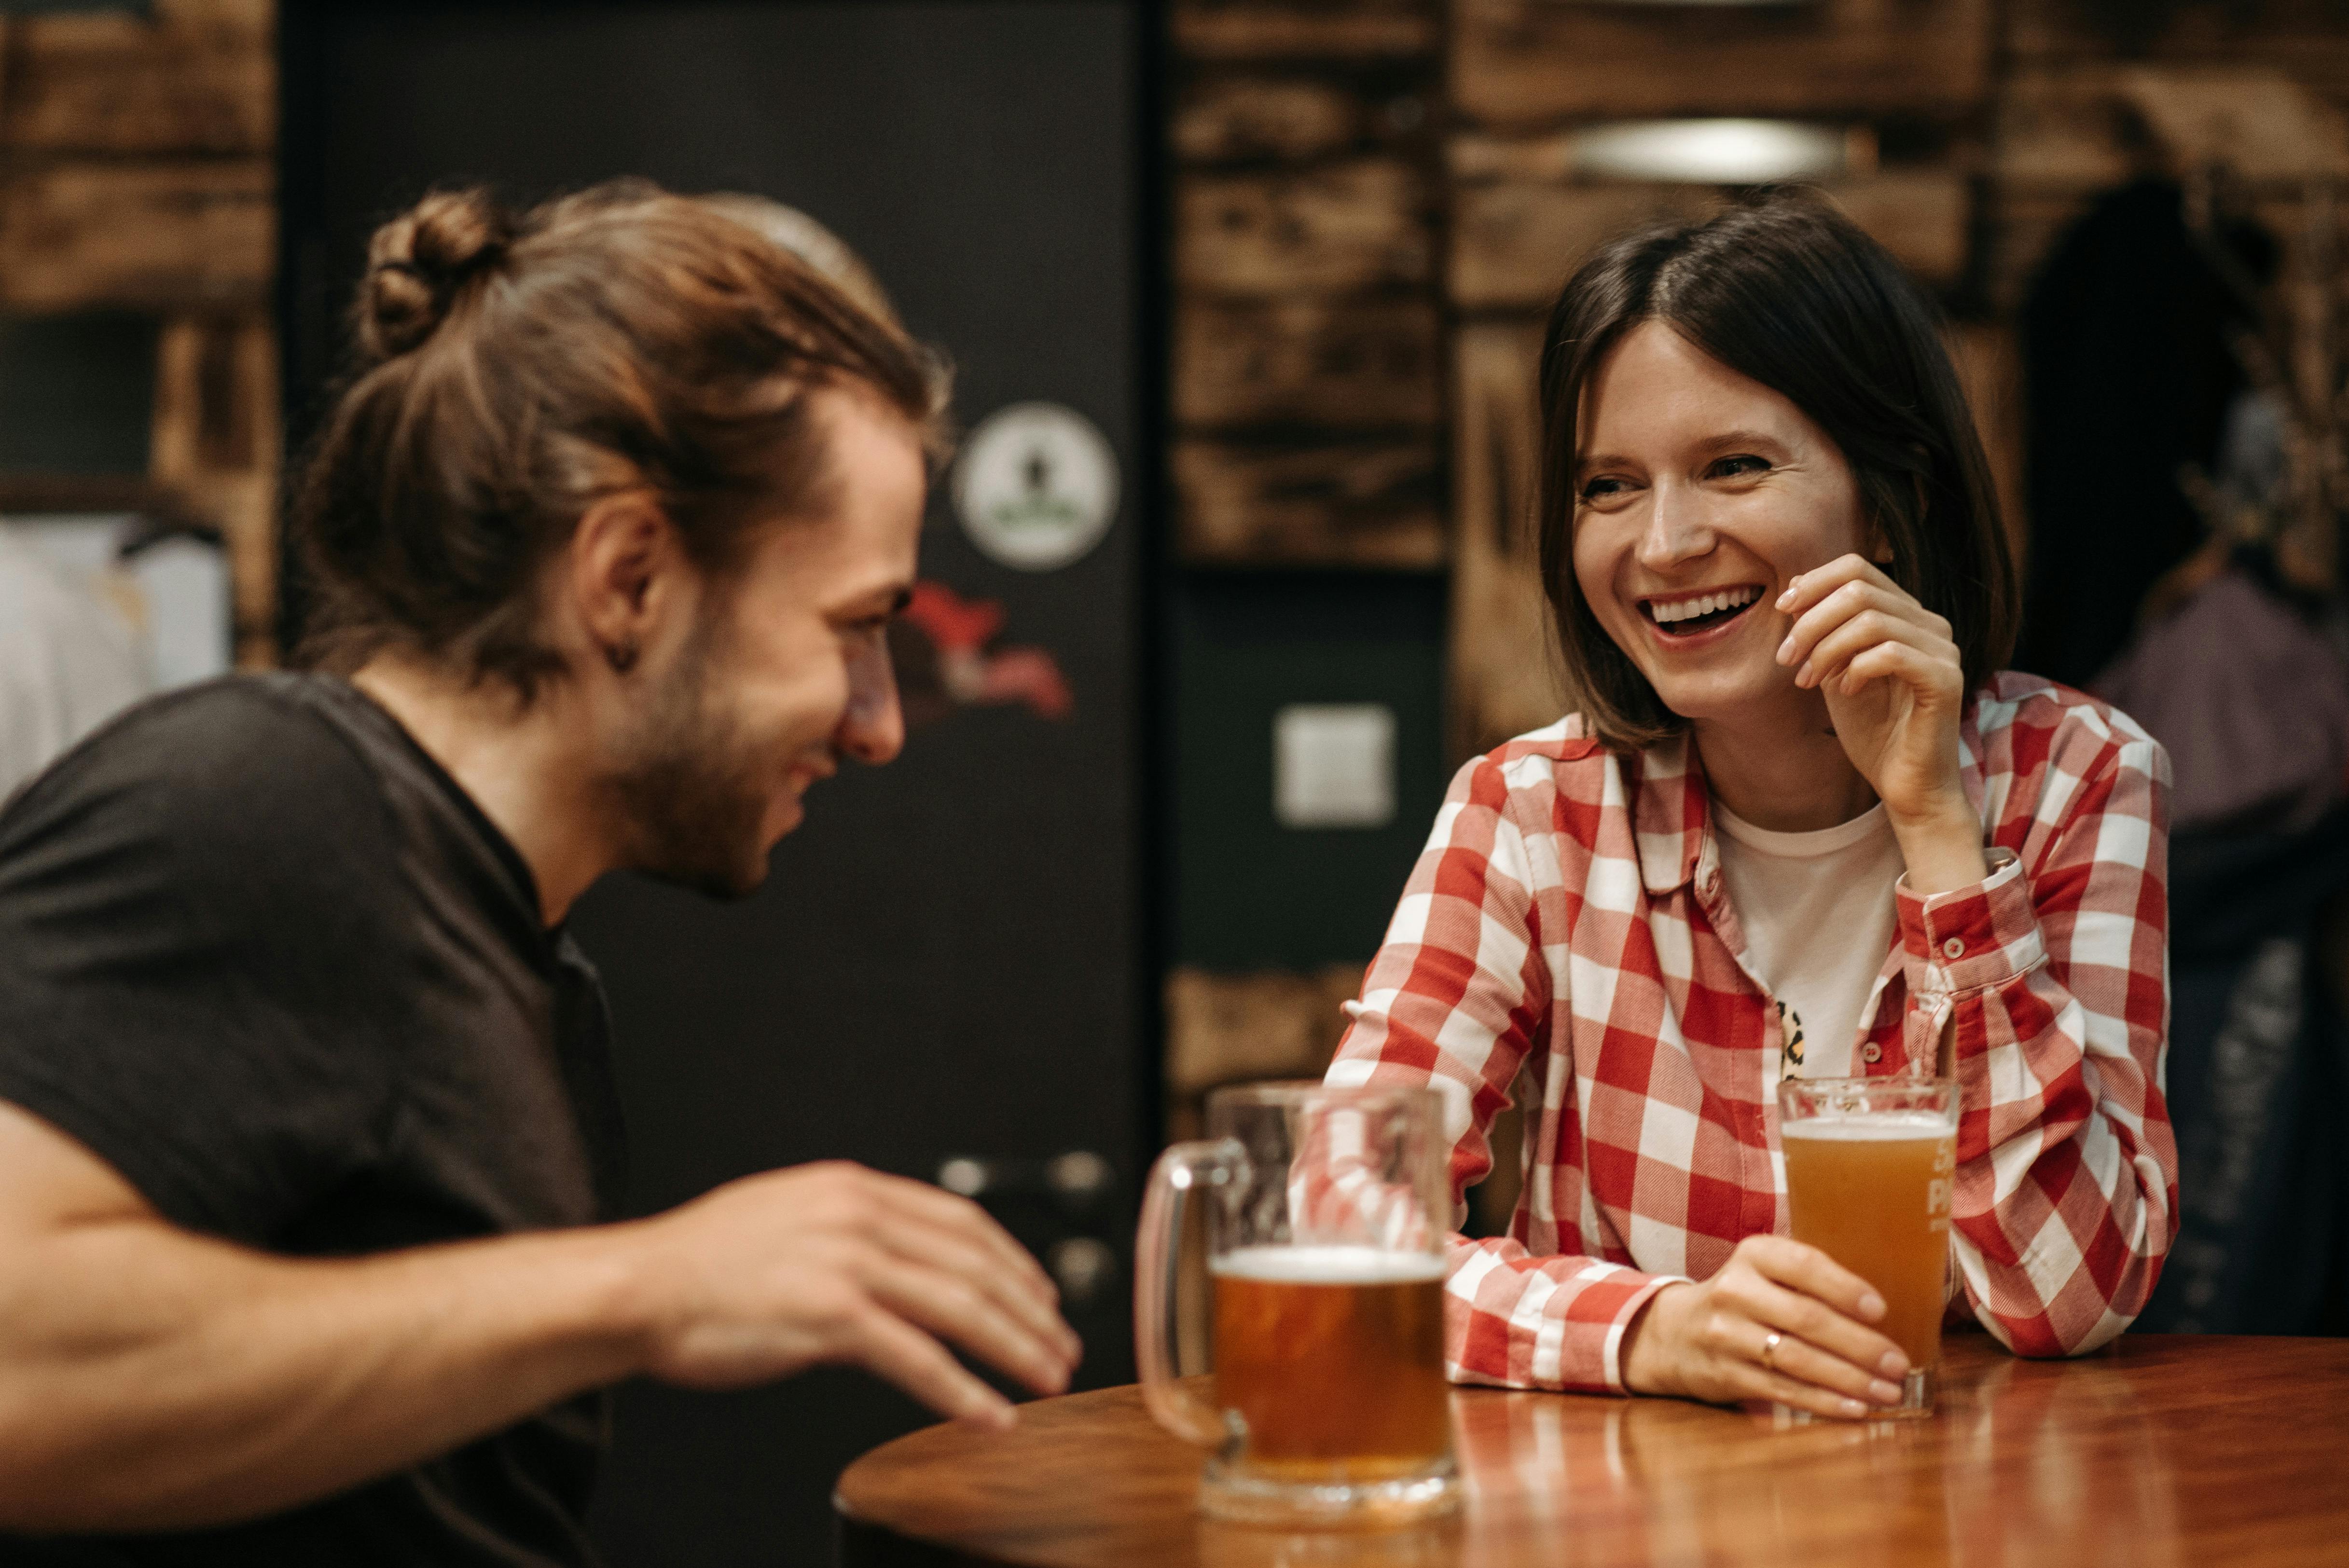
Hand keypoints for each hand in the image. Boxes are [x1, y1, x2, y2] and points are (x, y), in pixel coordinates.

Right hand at [630, 1162, 1081, 1427]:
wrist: (638, 1287)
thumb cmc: (702, 1265)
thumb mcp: (788, 1215)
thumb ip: (847, 1228)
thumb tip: (899, 1256)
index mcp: (851, 1189)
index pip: (960, 1219)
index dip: (1012, 1259)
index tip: (1042, 1293)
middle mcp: (857, 1216)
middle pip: (973, 1262)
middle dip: (1029, 1309)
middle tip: (1061, 1345)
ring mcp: (845, 1263)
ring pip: (960, 1307)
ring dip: (1014, 1348)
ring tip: (1046, 1378)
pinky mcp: (828, 1316)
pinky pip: (917, 1358)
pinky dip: (963, 1390)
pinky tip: (990, 1413)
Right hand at [1620, 1235, 1910, 1419]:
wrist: (1674, 1332)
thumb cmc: (1744, 1299)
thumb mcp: (1764, 1271)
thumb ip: (1810, 1279)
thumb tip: (1886, 1311)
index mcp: (1753, 1255)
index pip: (1803, 1266)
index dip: (1844, 1288)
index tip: (1881, 1310)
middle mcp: (1735, 1290)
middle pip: (1806, 1319)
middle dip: (1860, 1345)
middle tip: (1898, 1363)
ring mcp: (1727, 1334)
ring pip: (1797, 1359)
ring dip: (1849, 1378)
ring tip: (1888, 1391)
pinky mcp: (1726, 1373)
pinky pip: (1783, 1390)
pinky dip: (1823, 1401)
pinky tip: (1855, 1407)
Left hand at [1775, 556, 1986, 892]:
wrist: (1905, 785)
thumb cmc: (1873, 731)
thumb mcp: (1835, 671)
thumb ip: (1823, 632)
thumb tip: (1793, 591)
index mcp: (1905, 616)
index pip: (1858, 568)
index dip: (1813, 582)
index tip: (1781, 610)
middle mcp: (1930, 625)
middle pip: (1859, 589)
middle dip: (1810, 621)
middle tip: (1786, 659)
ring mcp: (1942, 650)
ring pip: (1871, 619)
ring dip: (1826, 648)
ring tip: (1808, 681)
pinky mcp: (1945, 680)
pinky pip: (1891, 653)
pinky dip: (1856, 668)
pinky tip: (1844, 691)